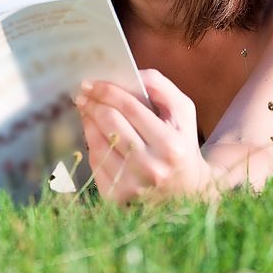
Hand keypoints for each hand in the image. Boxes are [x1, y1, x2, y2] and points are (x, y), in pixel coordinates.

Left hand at [74, 68, 211, 202]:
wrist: (188, 191)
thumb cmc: (182, 142)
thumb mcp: (183, 111)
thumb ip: (160, 86)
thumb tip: (130, 74)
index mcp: (170, 145)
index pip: (129, 108)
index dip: (106, 91)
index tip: (90, 82)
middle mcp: (151, 169)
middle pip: (109, 123)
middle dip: (92, 103)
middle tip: (83, 93)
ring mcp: (132, 186)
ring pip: (97, 142)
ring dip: (87, 121)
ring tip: (86, 109)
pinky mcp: (116, 198)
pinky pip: (95, 161)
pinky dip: (91, 142)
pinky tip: (93, 132)